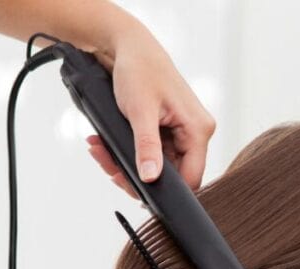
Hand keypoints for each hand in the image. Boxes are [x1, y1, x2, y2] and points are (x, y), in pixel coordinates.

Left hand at [86, 24, 215, 195]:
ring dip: (127, 164)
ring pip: (158, 166)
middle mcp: (195, 133)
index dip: (167, 190)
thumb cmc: (139, 69)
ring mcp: (182, 133)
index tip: (137, 191)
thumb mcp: (140, 111)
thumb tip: (150, 178)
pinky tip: (106, 144)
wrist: (129, 47)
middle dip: (137, 176)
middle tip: (109, 168)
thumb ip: (147, 147)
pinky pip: (151, 153)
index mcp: (198, 129)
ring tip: (101, 151)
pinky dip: (129, 152)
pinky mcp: (169, 131)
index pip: (192, 177)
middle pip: (173, 175)